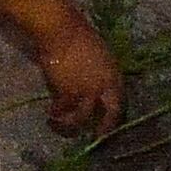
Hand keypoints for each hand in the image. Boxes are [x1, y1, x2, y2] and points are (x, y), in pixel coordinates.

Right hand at [35, 15, 124, 135]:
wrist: (61, 32)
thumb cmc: (78, 36)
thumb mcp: (98, 55)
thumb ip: (100, 72)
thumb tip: (95, 85)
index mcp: (114, 74)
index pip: (120, 101)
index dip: (115, 115)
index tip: (109, 123)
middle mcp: (104, 86)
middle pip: (110, 115)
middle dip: (104, 129)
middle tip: (96, 138)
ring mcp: (87, 91)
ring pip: (82, 117)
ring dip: (71, 124)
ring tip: (59, 124)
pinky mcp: (68, 93)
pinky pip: (63, 110)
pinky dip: (56, 113)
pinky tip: (50, 114)